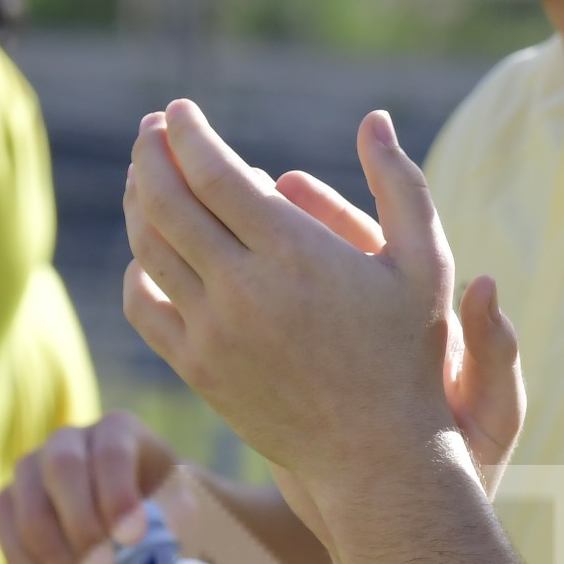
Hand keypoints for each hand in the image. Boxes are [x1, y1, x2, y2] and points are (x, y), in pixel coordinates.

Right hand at [0, 413, 181, 563]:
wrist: (141, 524)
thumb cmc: (167, 510)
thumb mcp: (186, 507)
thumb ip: (181, 514)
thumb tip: (162, 530)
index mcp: (117, 430)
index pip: (111, 452)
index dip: (117, 493)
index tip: (133, 536)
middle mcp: (66, 441)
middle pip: (60, 472)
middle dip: (82, 527)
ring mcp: (30, 471)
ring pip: (28, 512)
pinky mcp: (7, 505)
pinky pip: (7, 540)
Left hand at [121, 104, 522, 508]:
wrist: (378, 453)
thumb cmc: (409, 352)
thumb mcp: (425, 261)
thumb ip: (401, 183)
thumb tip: (375, 120)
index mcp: (294, 252)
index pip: (213, 172)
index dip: (187, 133)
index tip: (179, 111)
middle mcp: (243, 288)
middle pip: (166, 201)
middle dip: (150, 154)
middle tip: (150, 129)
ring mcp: (213, 332)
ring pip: (148, 250)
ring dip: (138, 202)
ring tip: (145, 177)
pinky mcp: (198, 369)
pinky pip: (144, 307)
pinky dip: (137, 270)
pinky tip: (149, 252)